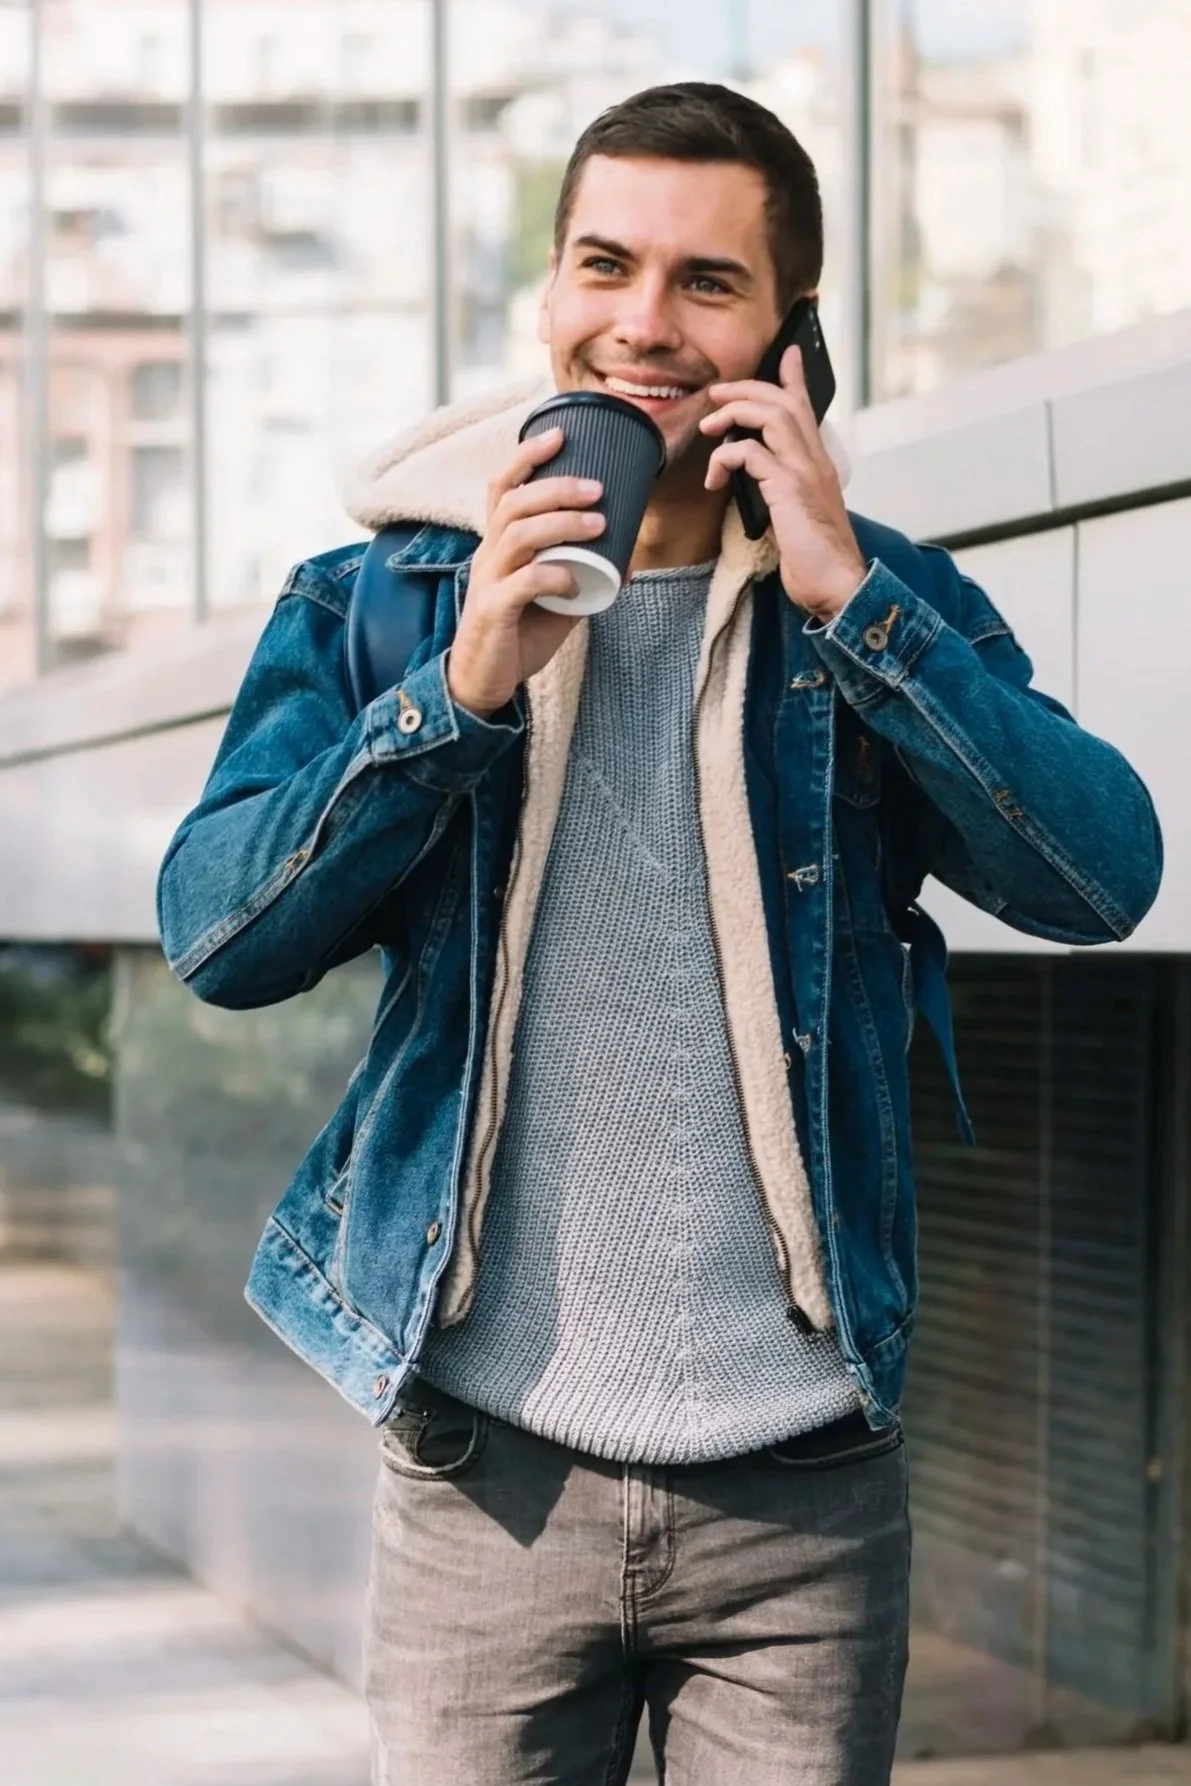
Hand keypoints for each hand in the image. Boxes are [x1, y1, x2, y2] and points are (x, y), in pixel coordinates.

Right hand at [447, 428, 605, 717]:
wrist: (484, 682)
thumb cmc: (519, 634)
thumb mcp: (557, 600)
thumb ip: (584, 576)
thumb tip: (629, 559)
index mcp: (499, 545)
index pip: (503, 487)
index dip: (527, 456)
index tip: (559, 433)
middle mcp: (488, 555)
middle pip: (513, 504)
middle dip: (556, 488)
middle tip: (597, 488)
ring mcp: (487, 582)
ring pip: (517, 536)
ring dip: (561, 524)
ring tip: (599, 523)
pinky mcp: (493, 611)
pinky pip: (522, 583)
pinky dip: (553, 577)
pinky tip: (576, 583)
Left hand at [699, 345, 867, 619]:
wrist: (838, 586)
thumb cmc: (816, 559)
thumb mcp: (799, 516)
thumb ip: (784, 492)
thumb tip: (758, 482)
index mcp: (818, 465)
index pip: (806, 409)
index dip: (794, 378)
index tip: (785, 355)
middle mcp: (815, 460)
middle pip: (783, 402)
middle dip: (746, 390)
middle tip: (717, 393)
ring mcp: (804, 472)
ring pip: (770, 416)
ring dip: (733, 414)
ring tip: (709, 427)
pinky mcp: (789, 490)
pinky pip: (750, 454)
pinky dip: (726, 458)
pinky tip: (714, 479)